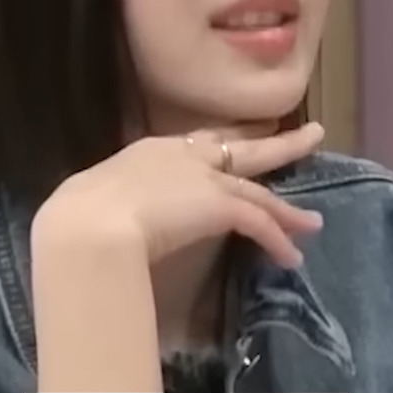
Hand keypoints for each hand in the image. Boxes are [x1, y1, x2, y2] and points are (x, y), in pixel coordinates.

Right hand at [31, 122, 325, 269]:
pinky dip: (278, 240)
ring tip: (313, 223)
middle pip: (242, 147)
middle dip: (278, 144)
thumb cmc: (79, 214)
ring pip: (259, 189)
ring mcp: (204, 179)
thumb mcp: (95, 199)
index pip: (198, 145)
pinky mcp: (220, 205)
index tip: (240, 143)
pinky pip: (259, 223)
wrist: (88, 222)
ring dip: (288, 210)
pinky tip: (291, 257)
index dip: (223, 146)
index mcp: (151, 152)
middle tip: (311, 135)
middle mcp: (183, 157)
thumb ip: (113, 204)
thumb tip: (105, 222)